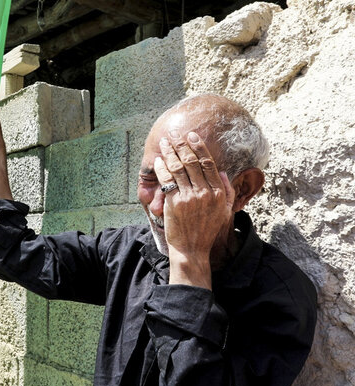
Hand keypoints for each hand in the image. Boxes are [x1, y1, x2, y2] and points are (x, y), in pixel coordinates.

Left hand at [153, 131, 234, 287]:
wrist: (192, 249)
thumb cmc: (206, 231)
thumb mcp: (224, 211)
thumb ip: (227, 191)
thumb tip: (222, 172)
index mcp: (219, 193)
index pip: (209, 164)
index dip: (199, 147)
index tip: (192, 136)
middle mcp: (206, 193)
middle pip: (192, 162)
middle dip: (182, 146)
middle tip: (175, 136)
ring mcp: (190, 197)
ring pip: (178, 168)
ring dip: (170, 153)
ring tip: (164, 143)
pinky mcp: (175, 203)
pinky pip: (167, 180)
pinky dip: (162, 168)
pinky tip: (158, 160)